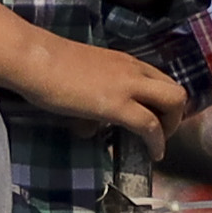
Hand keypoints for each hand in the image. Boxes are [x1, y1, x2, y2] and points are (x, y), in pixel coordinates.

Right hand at [18, 35, 195, 141]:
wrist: (35, 59)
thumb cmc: (48, 65)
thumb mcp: (83, 75)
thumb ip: (95, 94)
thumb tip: (92, 125)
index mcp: (125, 62)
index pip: (160, 80)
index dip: (163, 103)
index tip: (155, 118)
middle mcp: (134, 70)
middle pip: (176, 92)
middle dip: (174, 117)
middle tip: (158, 132)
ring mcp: (128, 86)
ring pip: (173, 103)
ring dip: (170, 127)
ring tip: (155, 143)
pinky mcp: (118, 105)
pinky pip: (150, 125)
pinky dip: (157, 142)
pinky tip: (152, 154)